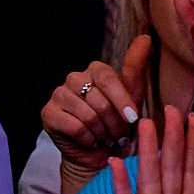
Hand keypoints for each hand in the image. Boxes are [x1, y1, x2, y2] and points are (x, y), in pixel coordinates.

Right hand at [43, 35, 153, 177]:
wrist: (99, 156)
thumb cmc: (117, 126)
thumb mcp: (132, 99)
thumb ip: (135, 69)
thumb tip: (146, 37)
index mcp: (95, 70)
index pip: (108, 78)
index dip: (122, 100)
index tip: (133, 118)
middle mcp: (74, 78)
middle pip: (99, 100)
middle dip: (114, 124)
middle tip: (118, 135)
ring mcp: (58, 94)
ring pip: (88, 115)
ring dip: (102, 133)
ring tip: (106, 139)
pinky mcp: (48, 114)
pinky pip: (75, 127)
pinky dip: (88, 139)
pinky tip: (90, 142)